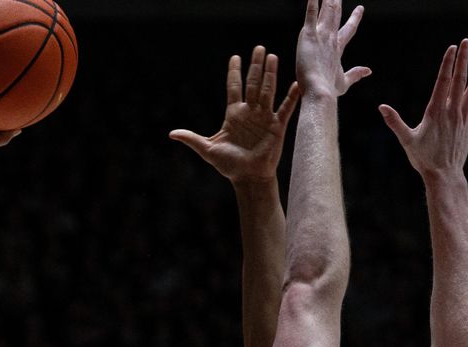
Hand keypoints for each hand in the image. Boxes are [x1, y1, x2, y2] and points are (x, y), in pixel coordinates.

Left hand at [169, 46, 298, 183]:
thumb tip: (171, 134)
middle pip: (253, 84)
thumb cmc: (228, 165)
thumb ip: (192, 139)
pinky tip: (296, 84)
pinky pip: (286, 109)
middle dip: (256, 66)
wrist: (247, 178)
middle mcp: (250, 112)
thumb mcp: (208, 149)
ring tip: (273, 57)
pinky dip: (291, 97)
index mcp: (233, 115)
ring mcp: (264, 118)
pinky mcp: (277, 127)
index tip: (235, 57)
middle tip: (259, 48)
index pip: (234, 87)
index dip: (234, 72)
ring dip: (270, 75)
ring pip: (268, 91)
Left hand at [296, 0, 369, 97]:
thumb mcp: (344, 82)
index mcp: (338, 49)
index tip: (360, 8)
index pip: (348, 30)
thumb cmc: (329, 90)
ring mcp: (321, 36)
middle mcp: (331, 39)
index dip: (354, 19)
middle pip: (335, 15)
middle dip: (336, 1)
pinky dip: (312, 4)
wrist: (320, 91)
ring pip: (326, 11)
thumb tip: (368, 70)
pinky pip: (311, 15)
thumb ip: (355, 74)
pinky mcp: (309, 36)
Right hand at [379, 39, 467, 176]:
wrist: (443, 175)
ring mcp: (462, 118)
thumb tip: (381, 107)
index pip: (442, 82)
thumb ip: (395, 122)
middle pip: (459, 80)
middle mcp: (451, 112)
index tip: (452, 48)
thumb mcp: (406, 140)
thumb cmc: (423, 158)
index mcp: (435, 112)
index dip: (447, 64)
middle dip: (462, 60)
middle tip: (466, 41)